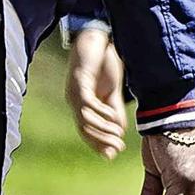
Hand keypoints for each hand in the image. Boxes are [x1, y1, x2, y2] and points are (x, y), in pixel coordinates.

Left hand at [65, 27, 127, 158]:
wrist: (97, 38)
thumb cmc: (103, 64)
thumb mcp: (112, 91)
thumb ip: (114, 110)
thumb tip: (120, 132)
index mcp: (82, 104)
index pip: (86, 131)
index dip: (98, 144)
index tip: (111, 156)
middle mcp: (74, 100)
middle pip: (84, 129)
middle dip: (101, 141)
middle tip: (118, 148)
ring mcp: (75, 91)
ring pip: (84, 118)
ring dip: (102, 128)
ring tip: (117, 135)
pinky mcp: (79, 80)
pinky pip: (87, 102)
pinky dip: (100, 111)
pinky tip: (112, 116)